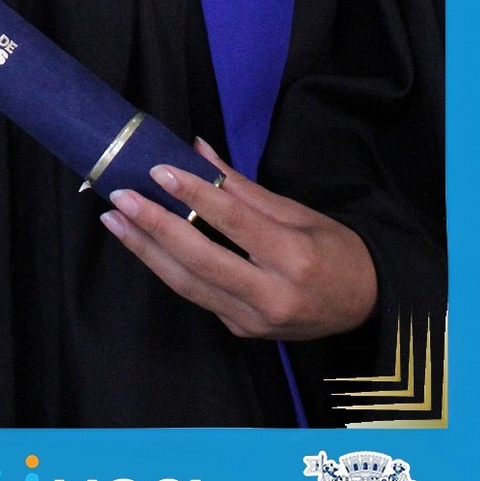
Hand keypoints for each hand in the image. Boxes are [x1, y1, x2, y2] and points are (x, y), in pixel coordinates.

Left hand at [100, 138, 377, 340]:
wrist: (365, 307)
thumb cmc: (336, 251)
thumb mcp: (298, 212)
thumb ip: (242, 186)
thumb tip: (197, 149)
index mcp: (295, 259)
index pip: (234, 222)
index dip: (194, 195)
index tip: (158, 169)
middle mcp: (272, 297)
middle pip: (200, 260)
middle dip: (154, 227)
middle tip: (120, 197)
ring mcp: (253, 321)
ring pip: (187, 284)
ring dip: (145, 250)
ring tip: (115, 220)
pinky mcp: (240, 331)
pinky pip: (196, 294)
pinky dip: (166, 267)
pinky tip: (143, 243)